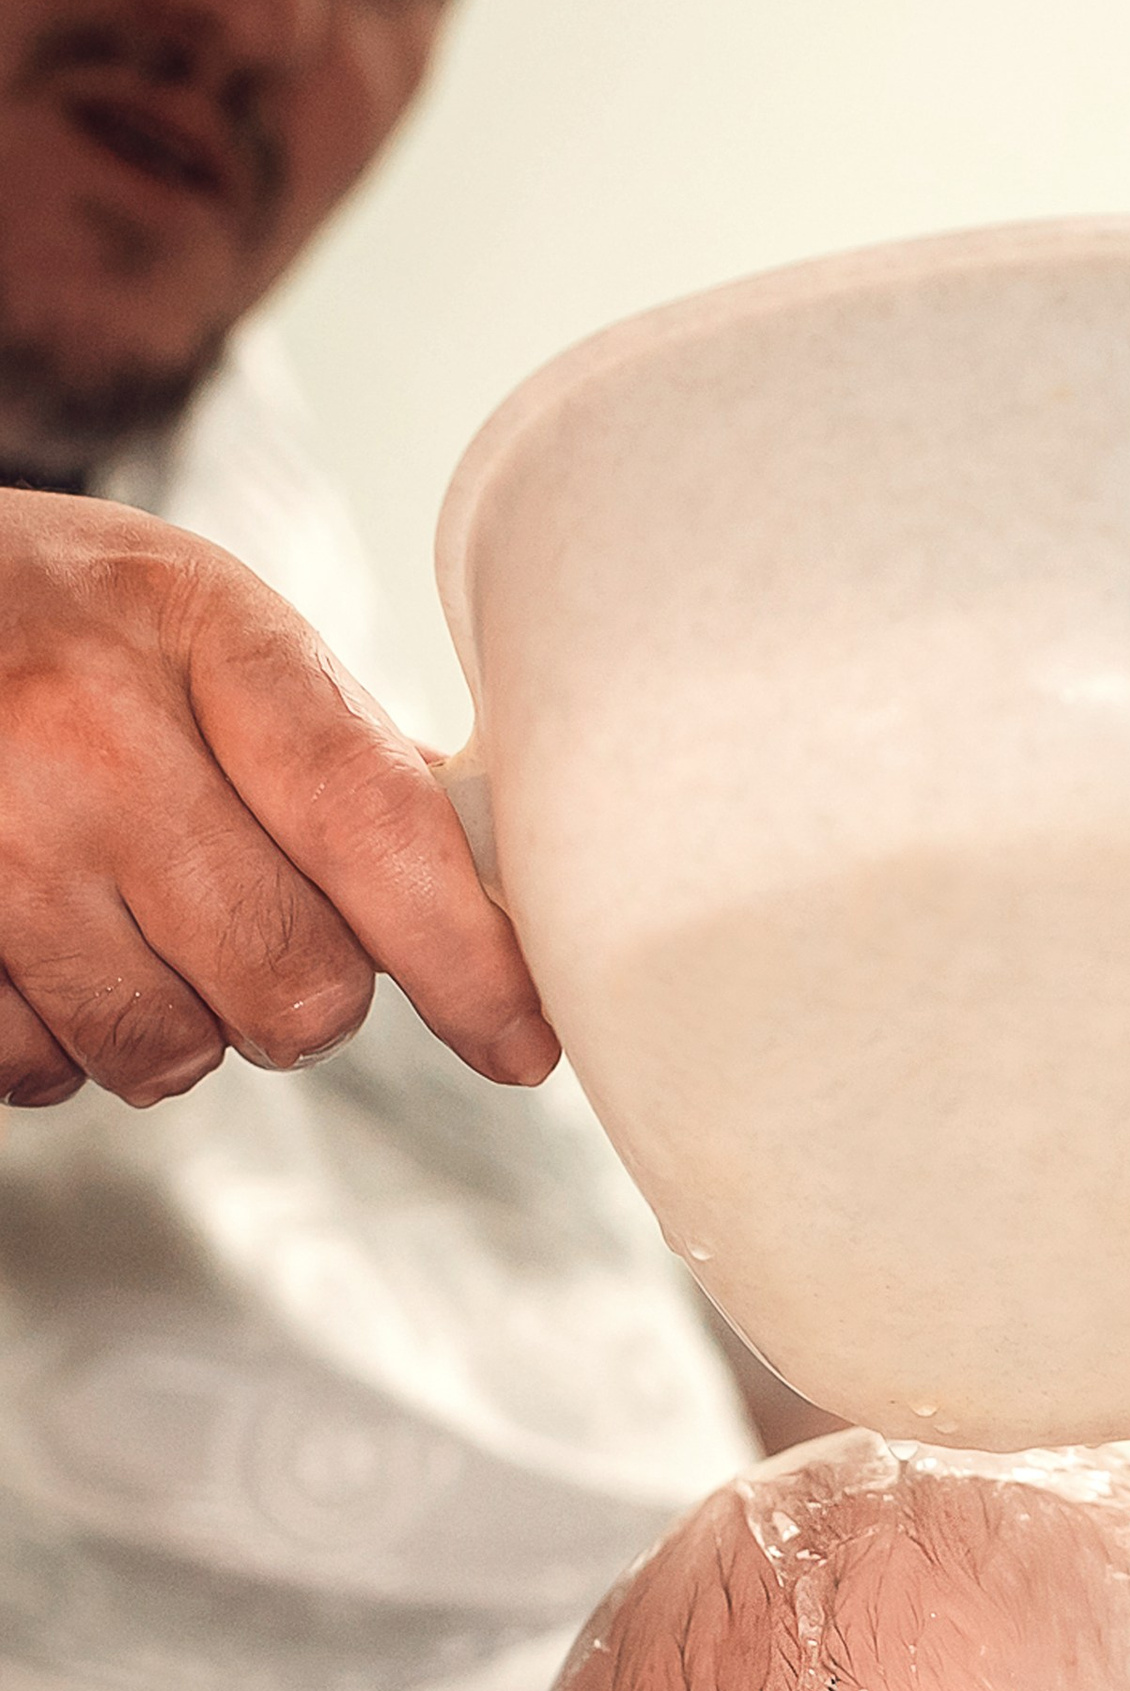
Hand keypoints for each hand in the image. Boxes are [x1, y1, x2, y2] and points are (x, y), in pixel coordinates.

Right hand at [0, 494, 554, 1106]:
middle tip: (257, 924)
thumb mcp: (203, 625)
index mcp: (197, 627)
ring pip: (171, 1050)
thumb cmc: (61, 619)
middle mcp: (85, 726)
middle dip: (305, 990)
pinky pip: (43, 1071)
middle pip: (294, 977)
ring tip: (135, 921)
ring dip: (182, 1023)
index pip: (371, 823)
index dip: (465, 959)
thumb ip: (340, 753)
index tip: (521, 1043)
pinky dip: (64, 1042)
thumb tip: (493, 895)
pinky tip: (45, 946)